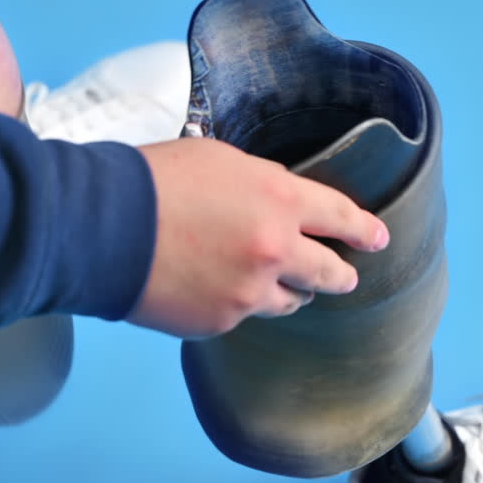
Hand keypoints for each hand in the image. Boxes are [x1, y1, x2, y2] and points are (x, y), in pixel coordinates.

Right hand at [129, 138, 388, 337]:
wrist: (102, 227)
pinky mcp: (221, 321)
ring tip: (270, 281)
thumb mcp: (220, 160)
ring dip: (287, 291)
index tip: (379, 238)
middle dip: (341, 274)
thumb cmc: (152, 181)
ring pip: (289, 301)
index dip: (364, 229)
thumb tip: (278, 205)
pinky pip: (242, 315)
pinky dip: (235, 302)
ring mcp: (249, 292)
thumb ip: (262, 185)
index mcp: (278, 199)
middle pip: (329, 273)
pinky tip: (211, 286)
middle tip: (345, 275)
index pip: (340, 217)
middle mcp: (274, 251)